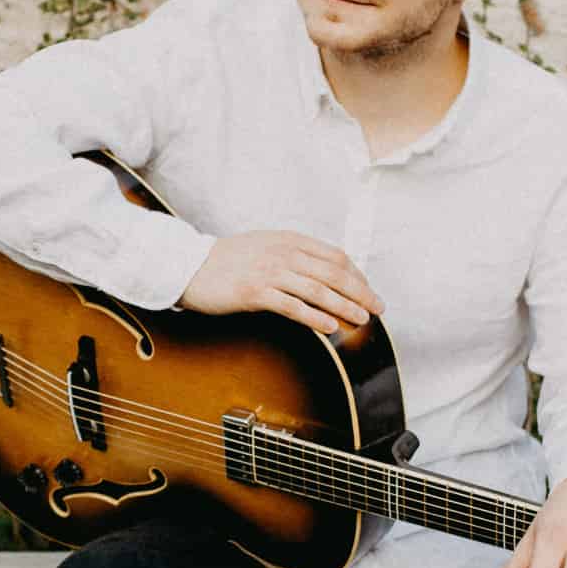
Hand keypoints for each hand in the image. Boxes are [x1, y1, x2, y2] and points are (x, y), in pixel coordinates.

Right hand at [178, 231, 383, 333]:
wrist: (189, 265)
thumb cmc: (227, 261)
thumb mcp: (266, 248)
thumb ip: (294, 257)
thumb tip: (323, 275)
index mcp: (290, 240)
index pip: (335, 256)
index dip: (357, 275)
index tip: (368, 292)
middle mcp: (283, 253)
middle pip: (333, 273)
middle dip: (360, 292)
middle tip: (378, 309)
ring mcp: (269, 272)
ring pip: (318, 290)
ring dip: (344, 306)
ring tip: (361, 320)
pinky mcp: (255, 292)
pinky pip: (292, 306)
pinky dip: (314, 317)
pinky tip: (329, 327)